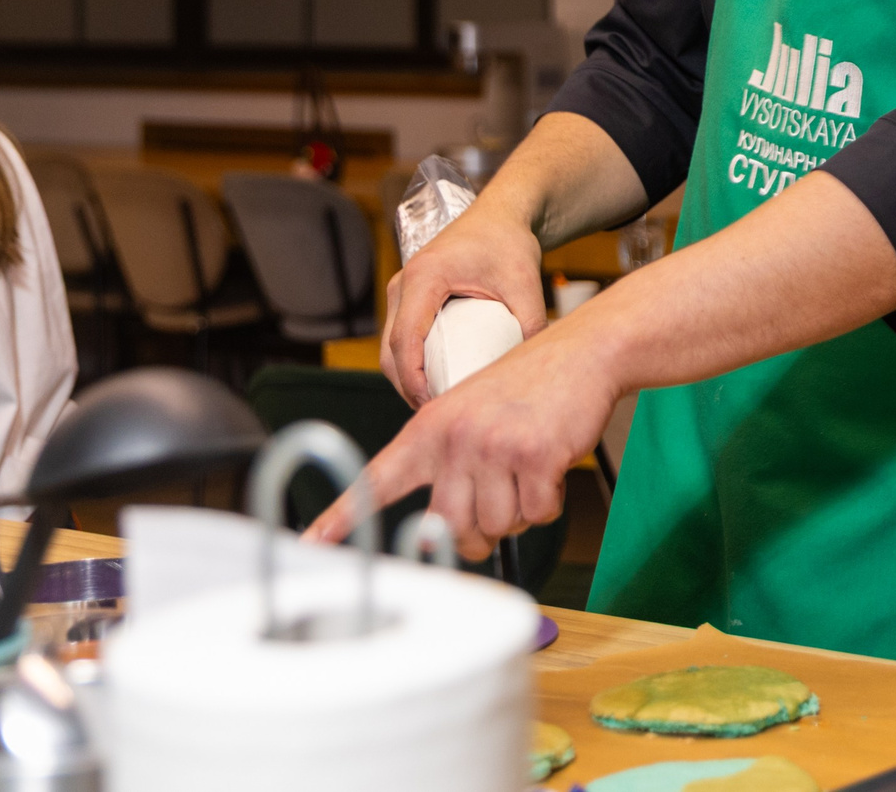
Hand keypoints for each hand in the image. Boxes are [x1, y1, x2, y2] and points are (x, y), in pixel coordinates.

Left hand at [310, 307, 613, 559]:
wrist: (583, 352)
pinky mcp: (536, 457)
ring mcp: (494, 447)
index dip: (344, 515)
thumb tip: (443, 530)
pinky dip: (548, 502)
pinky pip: (537, 515)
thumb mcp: (470, 412)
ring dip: (517, 512)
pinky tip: (551, 468)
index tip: (312, 542)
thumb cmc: (528, 387)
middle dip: (474, 534)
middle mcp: (456, 437)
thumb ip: (448, 462)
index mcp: (430, 427)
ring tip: (527, 472)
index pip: (379, 479)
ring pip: (496, 526)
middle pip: (447, 528)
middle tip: (494, 507)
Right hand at [382, 180, 547, 406]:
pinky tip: (432, 383)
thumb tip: (534, 367)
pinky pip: (399, 336)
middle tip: (436, 413)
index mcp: (425, 277)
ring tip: (436, 404)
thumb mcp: (524, 282)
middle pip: (390, 349)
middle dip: (407, 386)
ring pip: (390, 346)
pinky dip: (409, 363)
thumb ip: (532, 322)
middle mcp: (404, 282)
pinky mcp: (410, 295)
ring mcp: (403, 289)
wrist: (501, 214)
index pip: (405, 339)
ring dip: (406, 377)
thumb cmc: (508, 241)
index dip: (413, 378)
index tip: (431, 404)